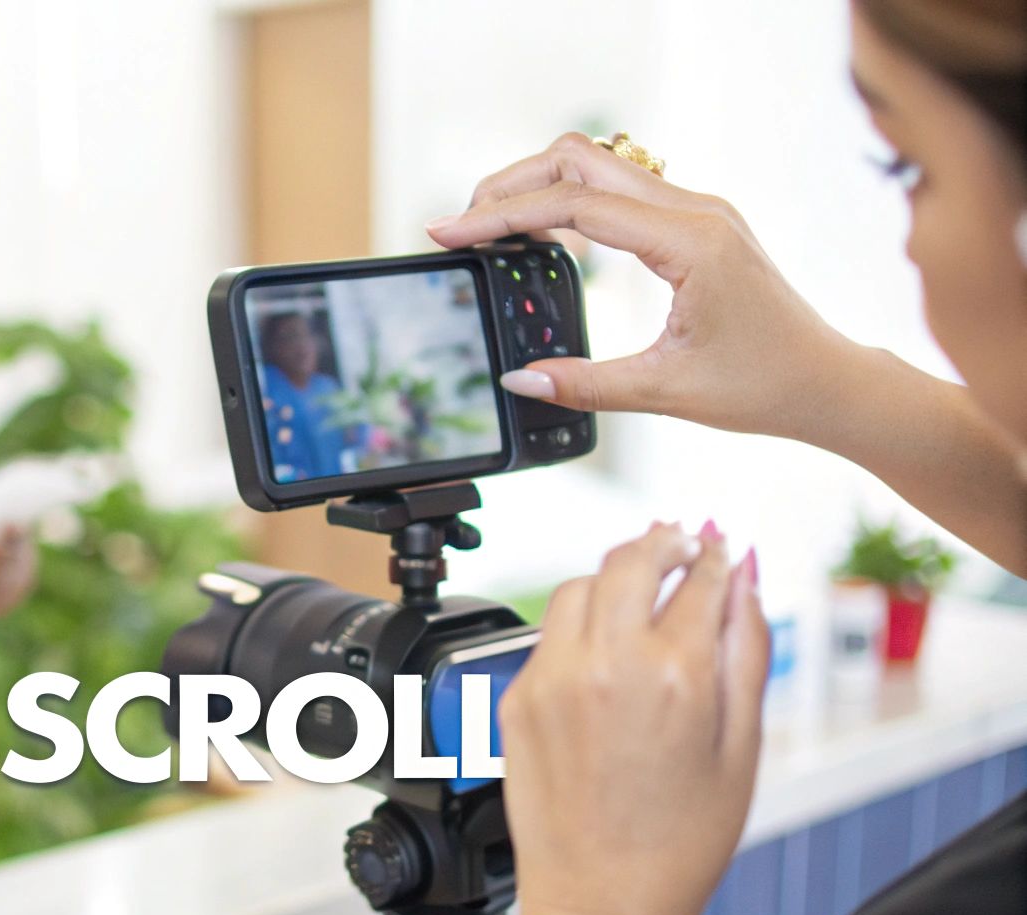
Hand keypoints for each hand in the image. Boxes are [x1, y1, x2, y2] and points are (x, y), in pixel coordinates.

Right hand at [426, 132, 854, 439]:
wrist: (827, 381)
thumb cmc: (765, 384)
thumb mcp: (666, 392)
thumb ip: (586, 384)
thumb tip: (519, 379)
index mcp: (689, 242)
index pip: (574, 204)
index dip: (501, 215)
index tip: (449, 231)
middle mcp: (695, 211)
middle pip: (579, 159)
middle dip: (510, 184)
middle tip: (461, 225)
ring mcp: (697, 210)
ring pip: (598, 165)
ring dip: (538, 186)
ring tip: (490, 228)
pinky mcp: (695, 223)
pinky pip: (619, 189)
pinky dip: (569, 200)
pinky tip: (541, 234)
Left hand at [500, 522, 768, 914]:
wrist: (601, 903)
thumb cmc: (679, 842)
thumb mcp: (743, 746)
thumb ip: (747, 647)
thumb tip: (747, 574)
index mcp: (673, 675)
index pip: (701, 578)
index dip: (719, 555)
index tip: (725, 546)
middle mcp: (603, 665)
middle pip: (630, 559)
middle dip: (664, 542)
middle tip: (684, 543)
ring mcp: (551, 677)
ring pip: (581, 586)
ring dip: (616, 575)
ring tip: (645, 588)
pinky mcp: (517, 696)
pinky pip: (549, 633)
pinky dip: (581, 623)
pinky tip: (606, 646)